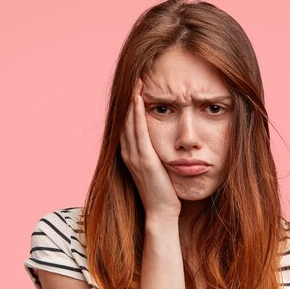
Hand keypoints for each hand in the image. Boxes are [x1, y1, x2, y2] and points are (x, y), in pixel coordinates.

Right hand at [120, 79, 180, 216]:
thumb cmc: (164, 192)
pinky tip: (139, 99)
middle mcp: (128, 153)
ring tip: (136, 81)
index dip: (129, 105)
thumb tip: (165, 141)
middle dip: (129, 97)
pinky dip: (138, 114)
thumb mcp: (158, 168)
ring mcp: (134, 156)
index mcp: (130, 154)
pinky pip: (139, 131)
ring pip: (130, 122)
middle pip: (125, 119)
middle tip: (134, 76)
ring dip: (132, 100)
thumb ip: (156, 153)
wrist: (162, 212)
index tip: (135, 87)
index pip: (128, 124)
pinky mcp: (144, 159)